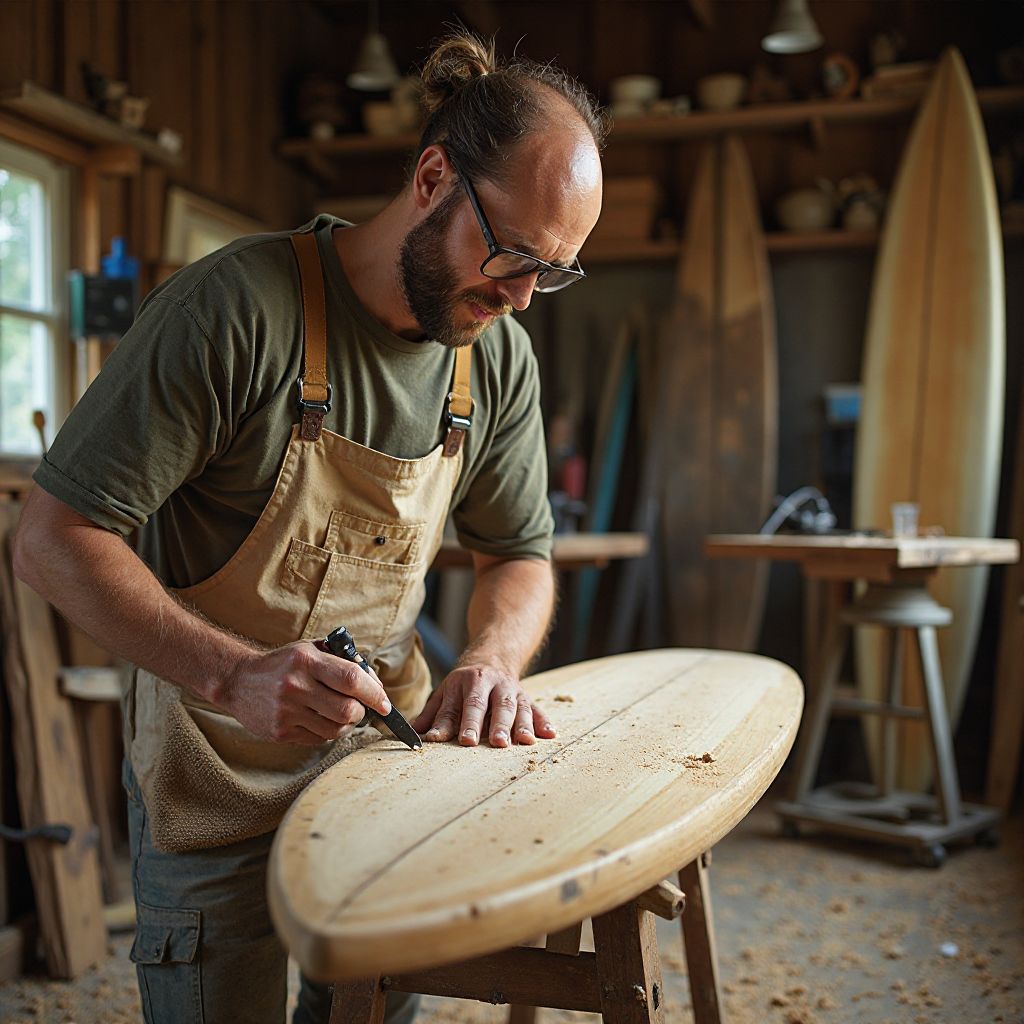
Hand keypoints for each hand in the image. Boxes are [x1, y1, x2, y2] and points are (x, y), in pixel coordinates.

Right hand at [217, 640, 391, 745]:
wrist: (239, 682)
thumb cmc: (283, 663)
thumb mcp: (310, 649)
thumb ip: (342, 660)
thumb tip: (374, 682)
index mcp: (306, 661)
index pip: (352, 679)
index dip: (375, 693)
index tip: (385, 702)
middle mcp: (295, 686)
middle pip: (348, 711)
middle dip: (362, 712)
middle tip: (361, 707)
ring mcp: (286, 712)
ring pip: (336, 730)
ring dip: (347, 725)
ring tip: (342, 713)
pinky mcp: (280, 732)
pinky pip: (318, 739)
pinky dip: (327, 732)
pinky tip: (321, 719)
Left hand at [411, 663, 556, 746]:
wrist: (493, 656)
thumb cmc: (464, 683)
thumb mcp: (446, 692)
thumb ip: (433, 714)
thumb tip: (415, 734)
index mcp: (467, 682)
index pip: (463, 706)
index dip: (462, 724)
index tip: (463, 740)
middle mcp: (491, 684)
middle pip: (493, 706)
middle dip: (495, 725)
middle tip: (496, 743)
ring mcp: (511, 690)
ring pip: (517, 707)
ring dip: (520, 725)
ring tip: (523, 742)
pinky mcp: (526, 697)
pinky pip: (537, 709)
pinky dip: (543, 722)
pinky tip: (549, 734)